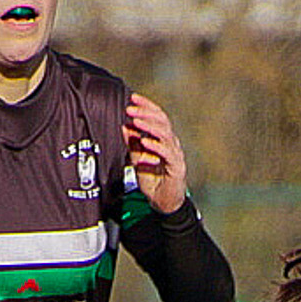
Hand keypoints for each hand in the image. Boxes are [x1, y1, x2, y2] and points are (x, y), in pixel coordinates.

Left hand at [123, 92, 187, 215]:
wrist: (164, 202)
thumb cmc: (153, 180)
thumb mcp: (137, 159)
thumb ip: (132, 144)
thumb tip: (124, 127)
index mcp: (163, 139)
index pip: (157, 116)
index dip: (146, 106)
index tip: (133, 98)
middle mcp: (171, 144)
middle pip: (162, 121)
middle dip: (146, 113)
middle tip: (130, 109)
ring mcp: (175, 155)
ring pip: (165, 134)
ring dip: (149, 126)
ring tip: (136, 122)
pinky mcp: (176, 167)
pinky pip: (167, 153)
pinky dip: (155, 146)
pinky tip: (145, 142)